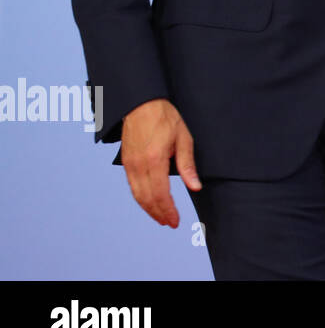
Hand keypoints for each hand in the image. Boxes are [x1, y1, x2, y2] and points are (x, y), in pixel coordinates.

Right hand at [120, 97, 201, 226]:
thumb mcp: (184, 138)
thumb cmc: (165, 118)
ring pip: (137, 195)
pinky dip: (141, 198)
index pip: (160, 194)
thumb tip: (195, 186)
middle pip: (147, 198)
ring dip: (149, 209)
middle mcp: (139, 165)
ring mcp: (130, 165)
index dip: (168, 210)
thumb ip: (188, 164)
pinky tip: (150, 203)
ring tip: (161, 218)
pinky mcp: (126, 163)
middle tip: (171, 223)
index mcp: (155, 159)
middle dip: (159, 214)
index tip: (175, 221)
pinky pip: (132, 186)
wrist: (140, 104)